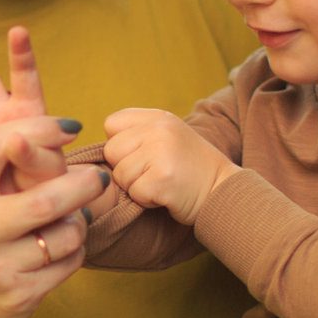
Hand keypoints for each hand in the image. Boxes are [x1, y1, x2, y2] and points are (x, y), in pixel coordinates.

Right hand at [0, 118, 103, 317]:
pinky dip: (76, 250)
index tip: (70, 128)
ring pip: (65, 234)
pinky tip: (64, 248)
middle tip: (99, 177)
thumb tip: (59, 129)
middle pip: (45, 199)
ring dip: (79, 223)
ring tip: (74, 219)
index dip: (37, 129)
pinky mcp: (19, 295)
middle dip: (83, 184)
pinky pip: (69, 262)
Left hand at [100, 107, 231, 223]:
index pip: (111, 124)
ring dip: (136, 186)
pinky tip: (166, 194)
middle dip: (125, 168)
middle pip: (111, 151)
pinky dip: (146, 200)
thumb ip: (136, 134)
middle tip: (153, 172)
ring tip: (161, 182)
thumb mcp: (166, 137)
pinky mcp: (162, 179)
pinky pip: (134, 192)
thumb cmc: (188, 169)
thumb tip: (95, 151)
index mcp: (157, 117)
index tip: (141, 155)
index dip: (120, 145)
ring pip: (120, 175)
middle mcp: (159, 129)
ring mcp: (161, 152)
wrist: (223, 191)